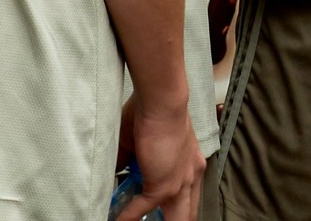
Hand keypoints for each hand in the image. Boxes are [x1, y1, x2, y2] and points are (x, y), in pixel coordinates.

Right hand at [122, 100, 203, 220]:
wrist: (162, 102)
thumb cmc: (155, 111)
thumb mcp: (147, 141)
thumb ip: (134, 160)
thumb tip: (118, 170)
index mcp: (192, 164)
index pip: (190, 194)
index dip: (180, 206)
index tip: (166, 212)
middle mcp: (192, 176)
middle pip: (188, 213)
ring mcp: (180, 184)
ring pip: (177, 218)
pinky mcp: (164, 187)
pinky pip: (142, 208)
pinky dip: (128, 216)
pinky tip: (118, 220)